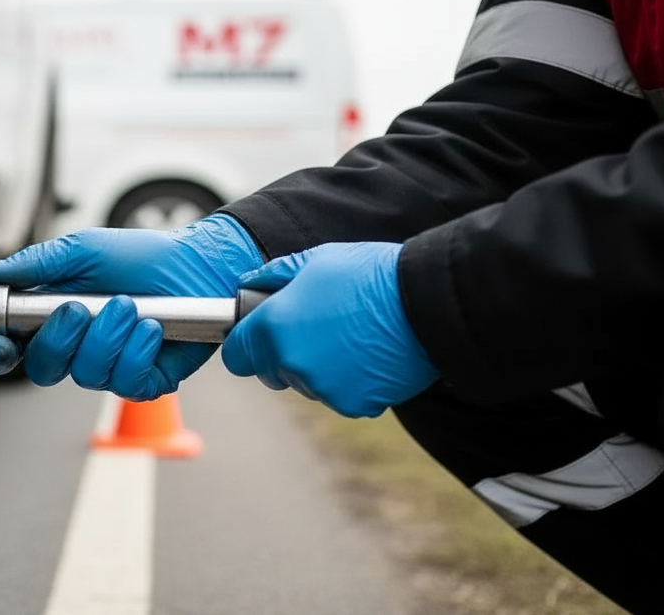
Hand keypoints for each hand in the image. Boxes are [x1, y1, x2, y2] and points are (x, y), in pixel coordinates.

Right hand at [0, 213, 263, 399]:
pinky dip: (138, 351)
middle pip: (43, 369)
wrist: (199, 266)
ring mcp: (110, 365)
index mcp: (55, 316)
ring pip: (86, 375)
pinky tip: (151, 328)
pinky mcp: (144, 379)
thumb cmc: (144, 257)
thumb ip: (36, 264)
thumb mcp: (84, 249)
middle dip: (61, 339)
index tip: (2, 339)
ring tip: (130, 306)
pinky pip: (126, 383)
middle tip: (82, 308)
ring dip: (109, 337)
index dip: (0, 350)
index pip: (13, 347)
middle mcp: (78, 346)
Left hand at [221, 242, 438, 417]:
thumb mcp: (316, 259)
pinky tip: (368, 356)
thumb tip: (249, 283)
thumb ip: (274, 276)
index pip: (237, 356)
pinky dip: (350, 383)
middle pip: (272, 372)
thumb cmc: (369, 275)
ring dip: (319, 368)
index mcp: (274, 327)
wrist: (426, 303)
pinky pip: (340, 396)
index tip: (261, 337)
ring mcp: (322, 387)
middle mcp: (292, 363)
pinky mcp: (353, 404)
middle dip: (284, 356)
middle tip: (317, 330)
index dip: (247, 345)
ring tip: (350, 337)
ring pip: (307, 384)